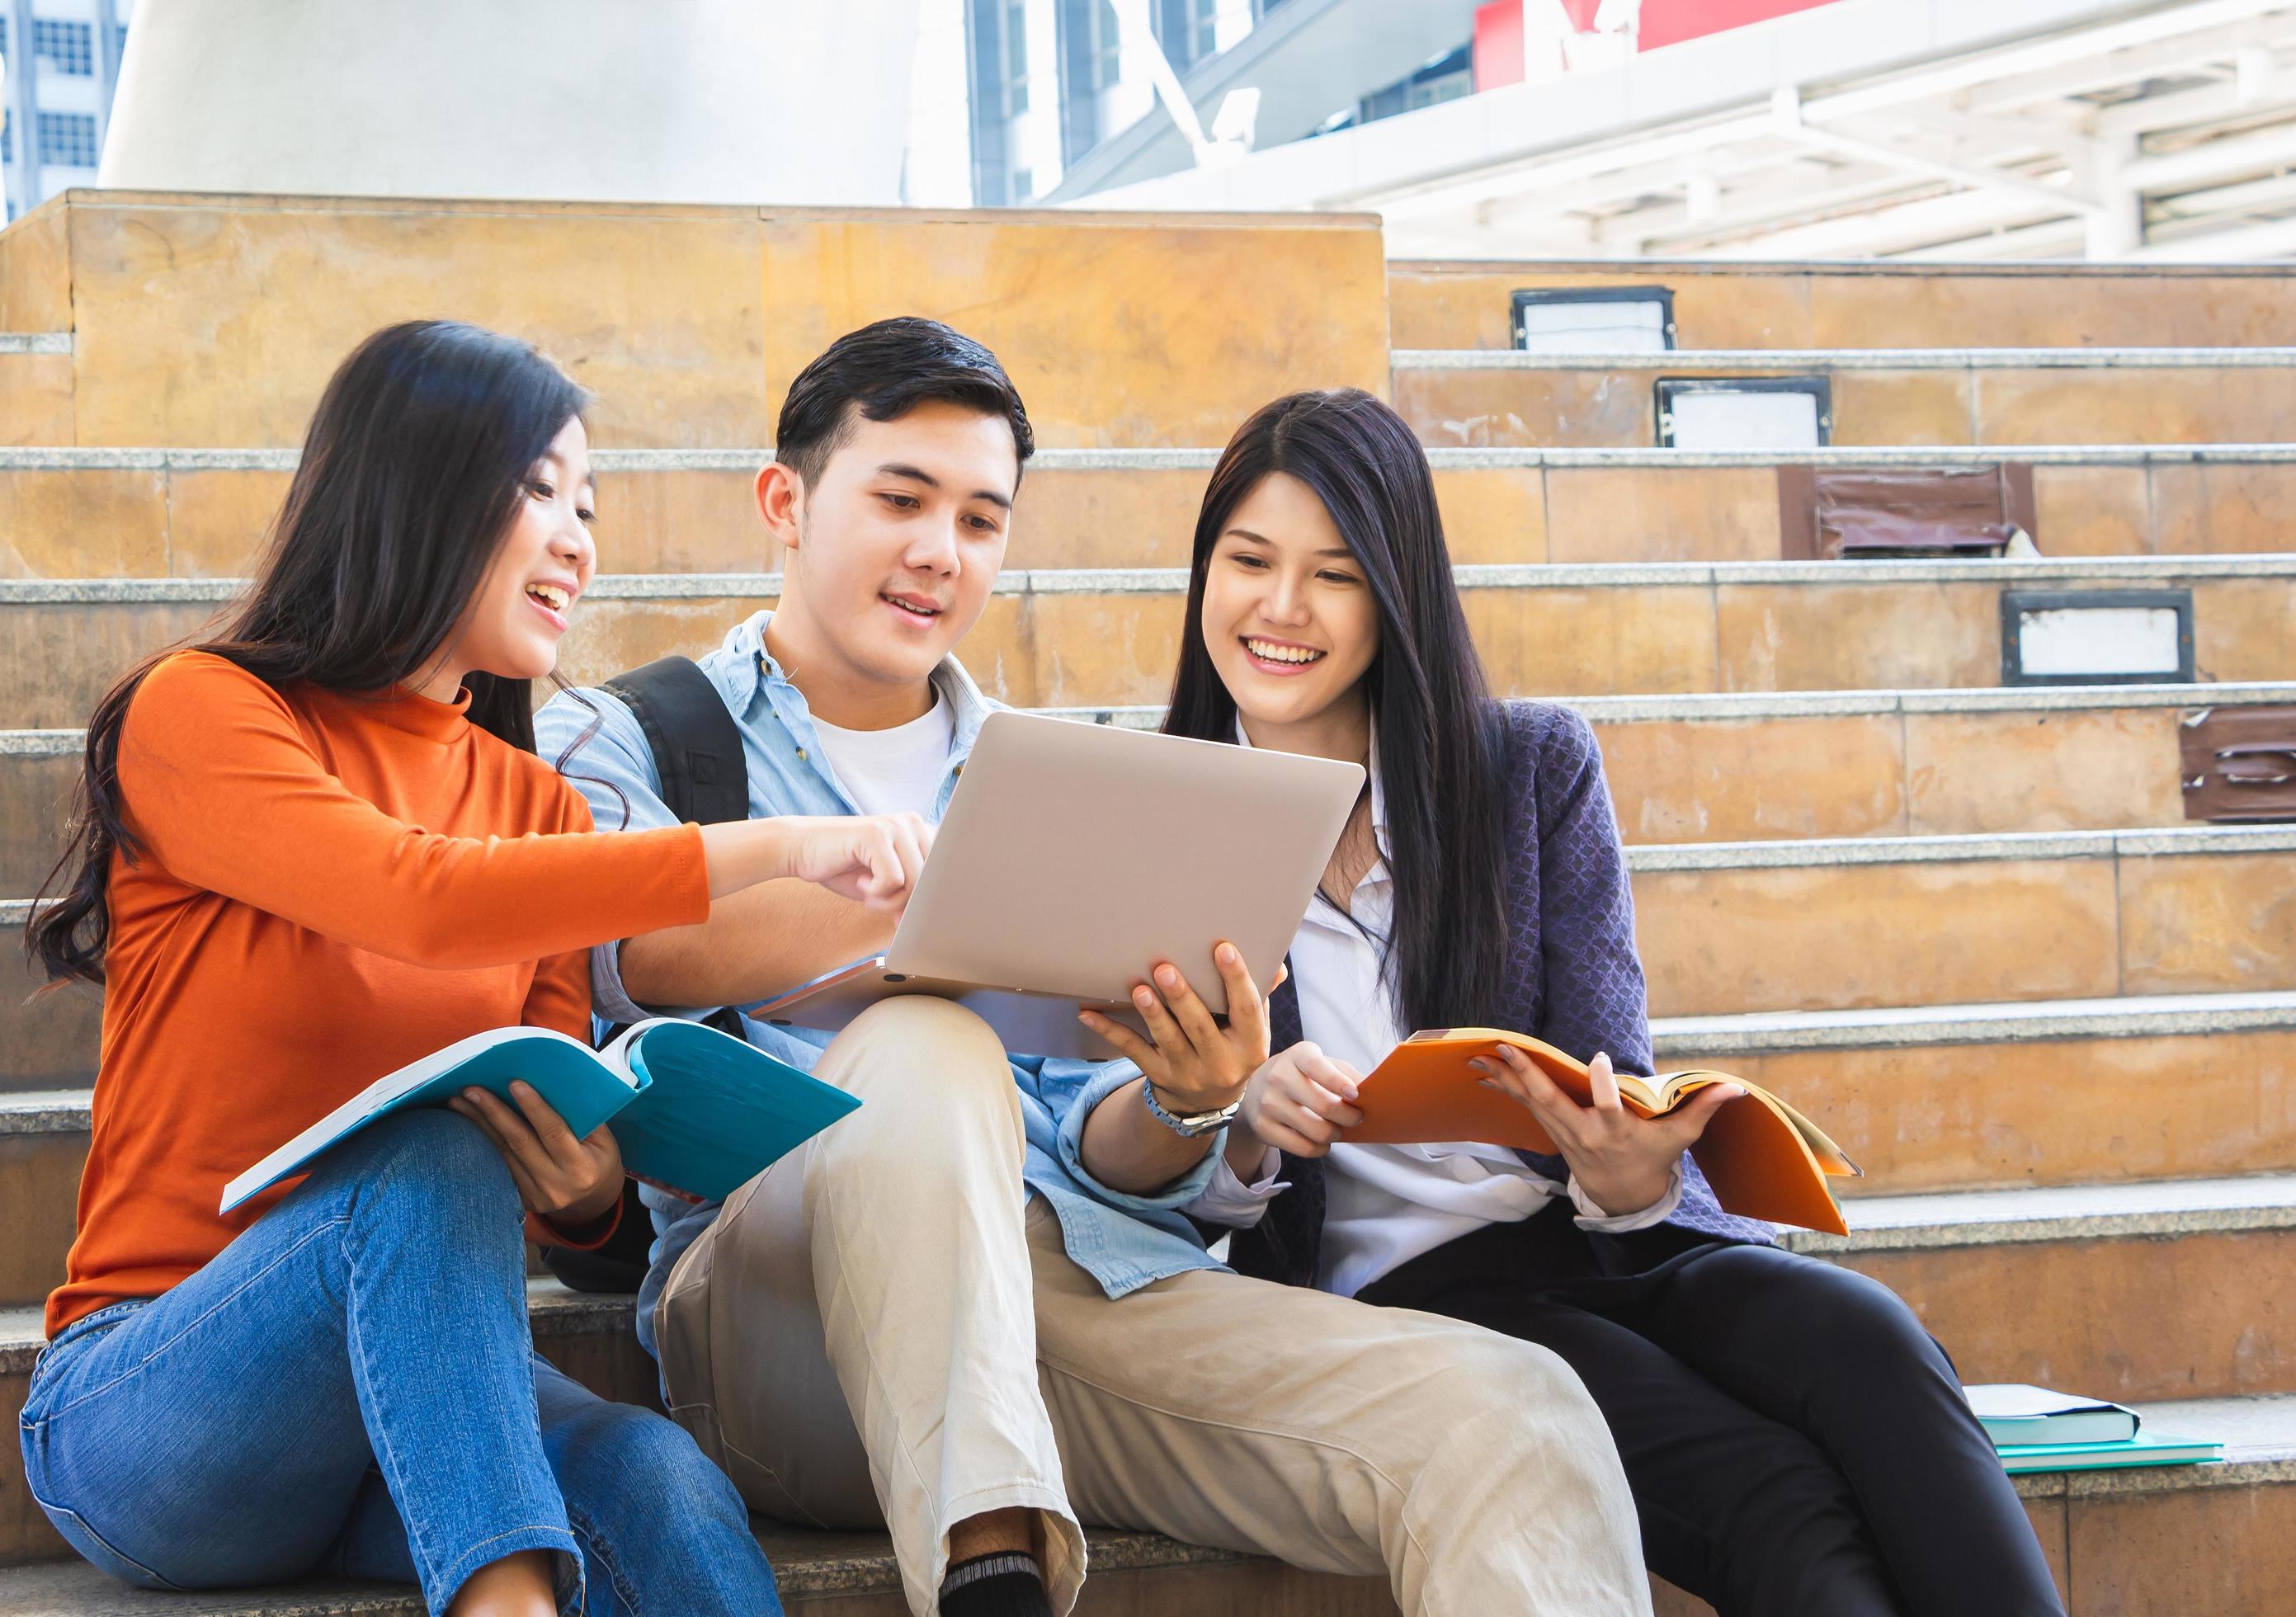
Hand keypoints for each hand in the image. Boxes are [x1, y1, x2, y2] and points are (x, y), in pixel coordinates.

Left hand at [449, 1081, 624, 1227]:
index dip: (534, 1107)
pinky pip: (499, 1166)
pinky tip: (467, 1124)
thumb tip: (550, 1086)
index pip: (553, 1132)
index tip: (514, 1083)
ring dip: (478, 1125)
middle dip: (493, 1112)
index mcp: (581, 1167)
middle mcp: (555, 1185)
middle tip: (472, 1089)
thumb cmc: (599, 1160)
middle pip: (519, 1142)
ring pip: (502, 1154)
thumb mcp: (604, 1140)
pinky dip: (482, 1143)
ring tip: (459, 1102)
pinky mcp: (519, 1201)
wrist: (594, 1201)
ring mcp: (535, 1196)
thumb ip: (580, 1118)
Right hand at [778, 813, 933, 910]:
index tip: (909, 916)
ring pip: (914, 882)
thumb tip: (936, 920)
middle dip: (907, 903)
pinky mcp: (876, 833)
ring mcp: (896, 825)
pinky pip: (893, 880)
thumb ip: (914, 893)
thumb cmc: (845, 868)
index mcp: (921, 831)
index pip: (947, 872)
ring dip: (889, 900)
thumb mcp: (887, 883)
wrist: (801, 850)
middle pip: (931, 881)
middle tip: (880, 902)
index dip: (929, 900)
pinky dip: (875, 893)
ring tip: (868, 891)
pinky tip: (860, 881)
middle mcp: (913, 822)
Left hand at [1077, 943, 1270, 1112]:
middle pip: (1200, 1027)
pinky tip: (1088, 1012)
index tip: (1223, 948)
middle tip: (1165, 968)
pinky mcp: (1159, 1076)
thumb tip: (1276, 965)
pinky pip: (1132, 1051)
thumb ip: (1258, 997)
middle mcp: (1221, 1064)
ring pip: (1167, 1041)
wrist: (1209, 1102)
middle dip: (1182, 998)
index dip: (1236, 980)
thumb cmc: (1233, 1048)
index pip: (1246, 1010)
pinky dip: (1109, 1031)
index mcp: (1251, 1046)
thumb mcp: (1253, 1030)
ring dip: (1151, 1014)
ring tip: (1139, 989)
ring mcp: (1188, 1073)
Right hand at [1233, 1040, 1363, 1161]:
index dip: (1339, 1083)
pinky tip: (1322, 1142)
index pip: (1318, 1068)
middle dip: (1349, 1118)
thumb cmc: (1301, 1076)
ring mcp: (1267, 1103)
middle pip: (1324, 1106)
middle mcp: (1278, 1076)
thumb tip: (1374, 1091)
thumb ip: (1347, 1074)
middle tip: (1356, 1119)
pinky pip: (1303, 1148)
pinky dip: (1320, 1149)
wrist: (1256, 1091)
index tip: (1355, 1096)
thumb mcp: (1322, 1065)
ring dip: (1335, 1135)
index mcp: (1297, 1056)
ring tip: (1337, 1130)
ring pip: (1316, 1131)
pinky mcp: (1263, 1127)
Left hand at [1470, 1047, 1739, 1216]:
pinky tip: (1484, 1070)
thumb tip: (1736, 1088)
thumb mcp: (1678, 1138)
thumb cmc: (1652, 1159)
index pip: (1608, 1108)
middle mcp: (1583, 1133)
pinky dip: (1506, 1087)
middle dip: (1529, 1076)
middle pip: (1552, 1104)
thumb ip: (1702, 1110)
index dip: (1603, 1085)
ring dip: (1505, 1077)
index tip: (1597, 1058)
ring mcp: (1563, 1133)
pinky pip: (1525, 1105)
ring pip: (1530, 1102)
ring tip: (1480, 1053)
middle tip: (1508, 1049)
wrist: (1622, 1196)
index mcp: (1615, 1133)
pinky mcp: (1551, 1130)